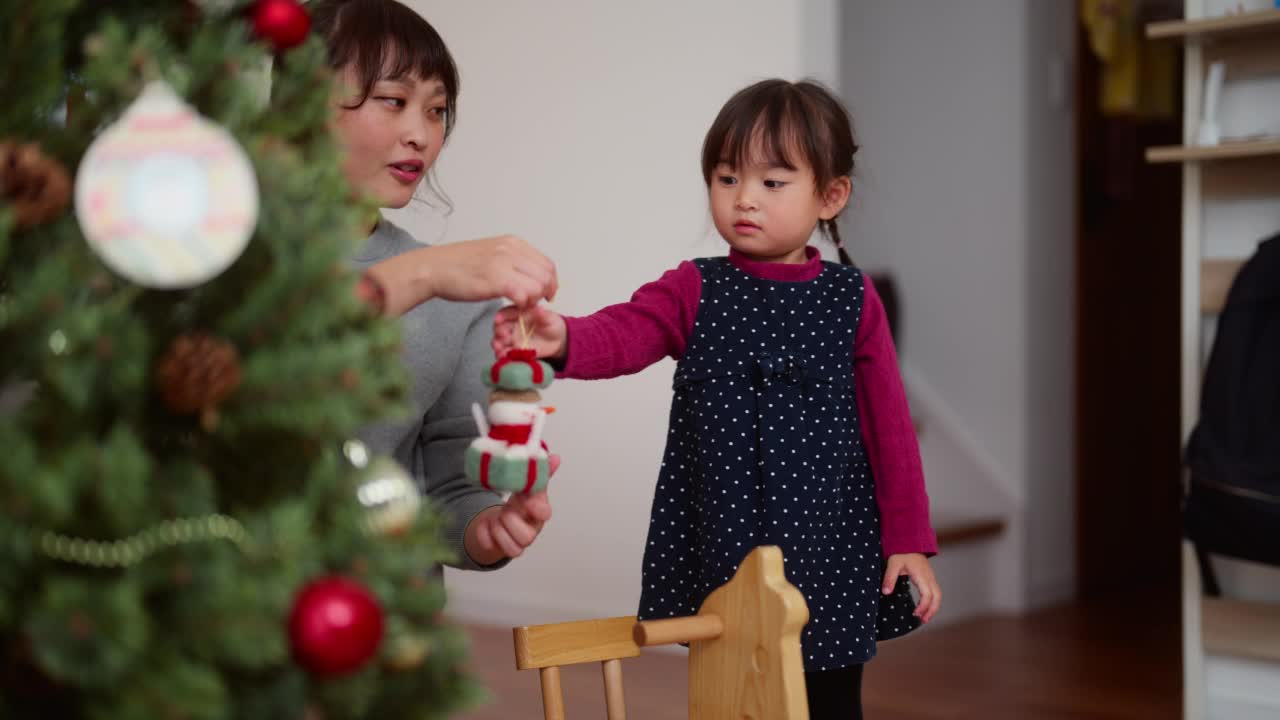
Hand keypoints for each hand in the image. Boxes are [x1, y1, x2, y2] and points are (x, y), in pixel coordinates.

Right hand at [363, 234, 557, 315]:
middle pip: (547, 275)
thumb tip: (529, 274)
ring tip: (519, 305)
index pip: (547, 263)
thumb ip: (512, 261)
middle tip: (532, 304)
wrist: (433, 268)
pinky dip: (522, 305)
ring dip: (533, 300)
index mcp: (513, 242)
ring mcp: (504, 263)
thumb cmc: (458, 265)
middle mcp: (511, 250)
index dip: (551, 282)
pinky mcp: (496, 279)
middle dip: (545, 293)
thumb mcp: (491, 253)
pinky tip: (512, 307)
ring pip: (539, 286)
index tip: (545, 294)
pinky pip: (524, 295)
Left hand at [464, 454, 558, 564]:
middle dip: (510, 521)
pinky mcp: (502, 547)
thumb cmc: (521, 501)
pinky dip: (484, 535)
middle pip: (526, 537)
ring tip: (496, 518)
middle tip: (505, 510)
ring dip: (498, 530)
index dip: (537, 509)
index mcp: (539, 510)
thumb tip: (555, 457)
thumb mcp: (529, 484)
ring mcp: (518, 541)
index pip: (545, 514)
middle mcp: (531, 529)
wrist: (505, 515)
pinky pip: (492, 548)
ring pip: (513, 549)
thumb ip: (540, 471)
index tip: (527, 502)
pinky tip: (486, 526)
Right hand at [493, 304, 566, 360]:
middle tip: (501, 335)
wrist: (557, 340)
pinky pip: (507, 353)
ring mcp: (512, 339)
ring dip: (498, 344)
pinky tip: (503, 356)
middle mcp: (512, 326)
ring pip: (500, 341)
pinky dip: (503, 355)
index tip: (498, 319)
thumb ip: (543, 315)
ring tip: (499, 348)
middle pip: (500, 327)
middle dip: (498, 331)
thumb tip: (539, 309)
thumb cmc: (551, 324)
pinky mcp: (515, 351)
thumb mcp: (550, 319)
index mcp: (519, 314)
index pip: (506, 313)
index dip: (501, 316)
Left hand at [883, 553, 940, 623]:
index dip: (923, 606)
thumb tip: (886, 592)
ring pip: (938, 595)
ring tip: (924, 618)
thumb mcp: (893, 564)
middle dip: (932, 610)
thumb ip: (889, 578)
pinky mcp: (929, 578)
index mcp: (922, 575)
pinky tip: (924, 607)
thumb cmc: (902, 552)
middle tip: (923, 621)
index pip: (927, 595)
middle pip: (937, 597)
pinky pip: (935, 592)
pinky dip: (932, 601)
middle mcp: (929, 577)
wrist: (910, 542)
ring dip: (933, 607)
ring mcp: (931, 577)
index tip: (915, 614)